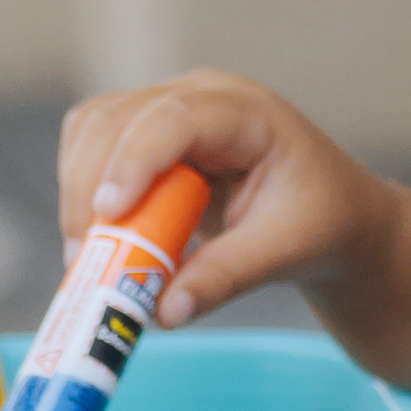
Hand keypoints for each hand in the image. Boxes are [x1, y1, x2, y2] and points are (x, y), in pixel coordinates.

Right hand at [52, 73, 372, 326]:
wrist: (332, 212)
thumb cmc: (321, 219)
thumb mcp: (287, 249)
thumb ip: (226, 276)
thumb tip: (162, 312)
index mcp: (245, 113)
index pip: (175, 116)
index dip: (134, 159)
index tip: (109, 212)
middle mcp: (198, 98)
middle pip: (118, 119)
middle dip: (90, 187)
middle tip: (85, 260)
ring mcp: (167, 112)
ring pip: (93, 130)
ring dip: (78, 191)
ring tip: (88, 257)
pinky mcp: (145, 139)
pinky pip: (92, 150)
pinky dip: (82, 193)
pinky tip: (99, 238)